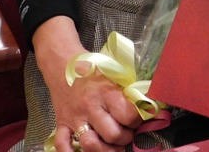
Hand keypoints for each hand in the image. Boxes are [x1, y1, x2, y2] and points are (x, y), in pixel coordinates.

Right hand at [34, 17, 141, 151]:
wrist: (61, 64)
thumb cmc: (92, 69)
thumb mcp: (113, 74)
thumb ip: (128, 90)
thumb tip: (147, 102)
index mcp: (107, 92)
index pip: (128, 115)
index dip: (137, 121)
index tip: (139, 120)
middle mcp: (90, 107)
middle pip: (112, 134)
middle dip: (125, 138)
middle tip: (128, 134)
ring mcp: (75, 118)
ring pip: (90, 144)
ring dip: (106, 150)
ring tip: (114, 148)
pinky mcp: (62, 124)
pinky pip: (63, 145)